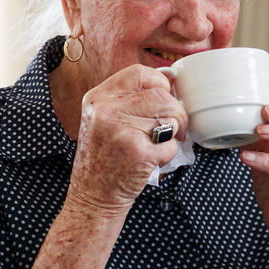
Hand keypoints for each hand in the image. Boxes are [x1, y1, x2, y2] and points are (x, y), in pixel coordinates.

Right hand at [66, 65, 188, 218]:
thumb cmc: (102, 158)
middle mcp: (106, 111)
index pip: (139, 73)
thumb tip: (168, 86)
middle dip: (177, 112)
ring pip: (169, 119)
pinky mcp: (137, 153)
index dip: (160, 83)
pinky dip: (167, 155)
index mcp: (97, 98)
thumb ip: (126, 100)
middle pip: (161, 96)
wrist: (92, 196)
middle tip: (175, 127)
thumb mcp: (101, 119)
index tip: (166, 97)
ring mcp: (121, 131)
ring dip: (172, 134)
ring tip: (155, 145)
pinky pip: (170, 145)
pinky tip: (150, 160)